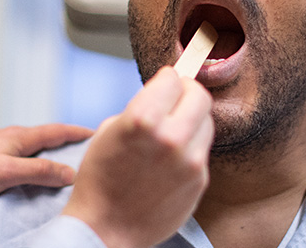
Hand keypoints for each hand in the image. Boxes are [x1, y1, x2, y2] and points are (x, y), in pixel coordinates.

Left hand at [0, 124, 92, 208]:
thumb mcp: (8, 173)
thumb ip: (39, 170)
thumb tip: (68, 171)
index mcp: (18, 137)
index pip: (55, 131)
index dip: (76, 132)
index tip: (95, 133)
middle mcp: (10, 138)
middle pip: (46, 137)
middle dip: (67, 140)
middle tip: (85, 148)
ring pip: (33, 147)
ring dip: (51, 152)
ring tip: (64, 162)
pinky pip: (22, 157)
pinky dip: (35, 162)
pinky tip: (34, 173)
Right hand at [61, 67, 213, 247]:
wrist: (106, 228)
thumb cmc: (99, 180)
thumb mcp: (109, 131)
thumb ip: (141, 109)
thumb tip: (163, 97)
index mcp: (143, 120)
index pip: (172, 79)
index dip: (166, 78)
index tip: (165, 81)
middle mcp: (171, 138)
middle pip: (200, 95)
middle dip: (187, 92)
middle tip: (177, 97)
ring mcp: (190, 161)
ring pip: (206, 122)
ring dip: (191, 119)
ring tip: (172, 129)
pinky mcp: (200, 180)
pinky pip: (202, 150)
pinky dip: (190, 146)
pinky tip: (171, 157)